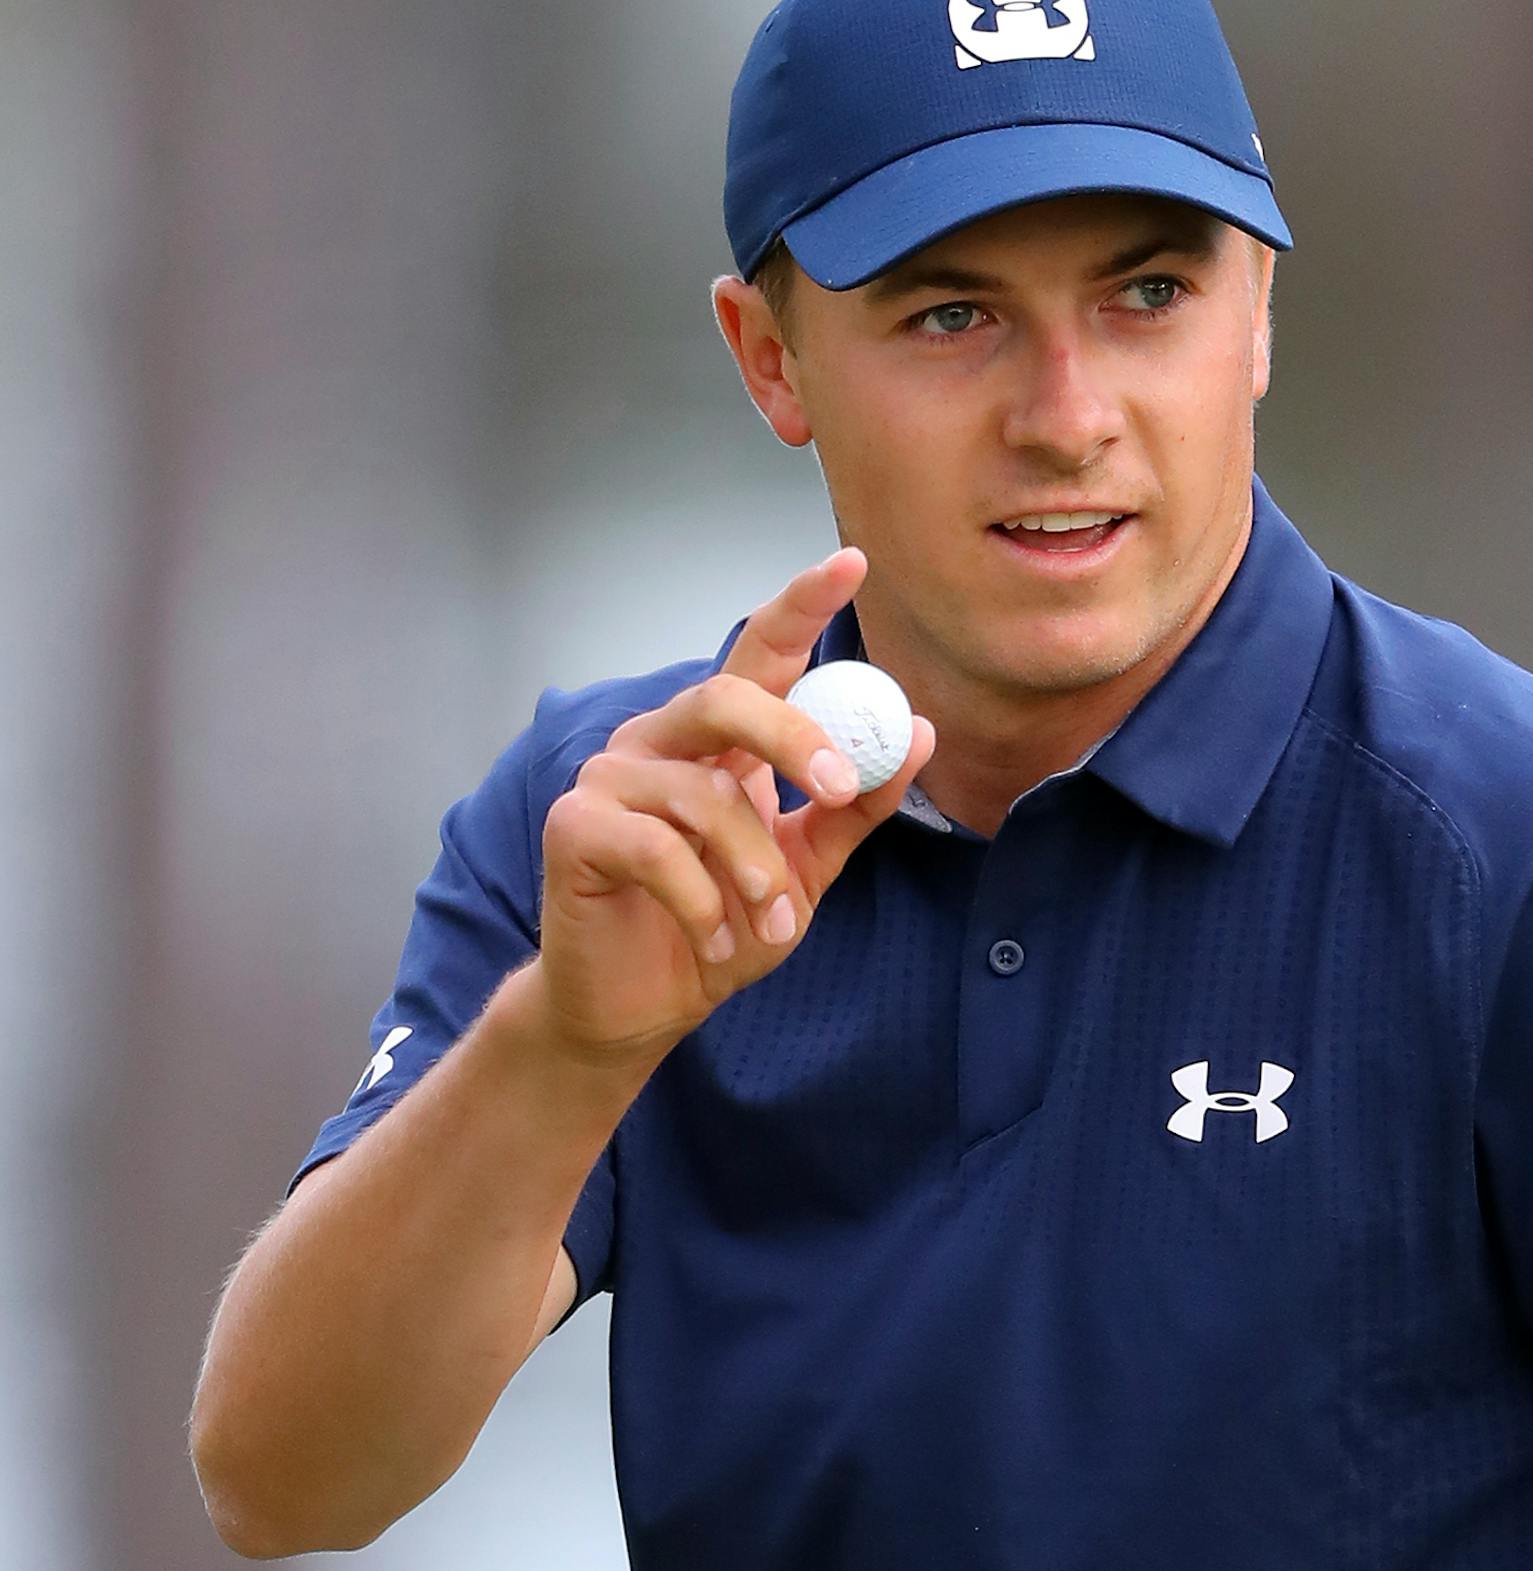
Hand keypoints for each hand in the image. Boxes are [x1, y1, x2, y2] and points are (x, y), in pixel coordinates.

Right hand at [529, 546, 933, 1068]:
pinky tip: (716, 943)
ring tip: (772, 922)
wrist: (645, 1006)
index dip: (802, 603)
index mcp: (722, 738)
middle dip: (794, 739)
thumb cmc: (723, 924)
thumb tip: (920, 733)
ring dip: (756, 868)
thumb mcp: (809, 868)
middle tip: (839, 789)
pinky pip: (658, 849)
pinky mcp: (574, 827)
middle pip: (728, 696)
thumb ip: (855, 806)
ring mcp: (611, 778)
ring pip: (704, 793)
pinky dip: (703, 904)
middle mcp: (662, 740)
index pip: (763, 651)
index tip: (852, 564)